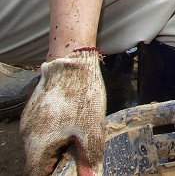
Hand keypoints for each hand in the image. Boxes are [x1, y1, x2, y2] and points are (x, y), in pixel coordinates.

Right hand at [21, 49, 105, 175]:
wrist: (72, 65)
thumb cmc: (82, 98)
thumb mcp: (91, 132)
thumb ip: (89, 159)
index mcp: (38, 146)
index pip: (36, 175)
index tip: (67, 172)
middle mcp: (27, 137)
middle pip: (37, 162)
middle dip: (55, 164)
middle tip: (75, 157)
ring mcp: (27, 123)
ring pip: (38, 146)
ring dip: (54, 150)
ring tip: (75, 140)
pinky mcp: (32, 113)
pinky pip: (39, 132)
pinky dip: (51, 136)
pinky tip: (69, 126)